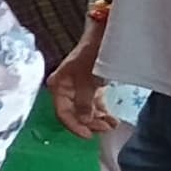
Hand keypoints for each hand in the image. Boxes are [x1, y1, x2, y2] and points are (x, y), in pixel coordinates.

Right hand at [48, 22, 111, 138]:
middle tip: (104, 129)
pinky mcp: (89, 86)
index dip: (74, 126)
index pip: (62, 112)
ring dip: (97, 120)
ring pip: (85, 111)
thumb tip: (84, 121)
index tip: (89, 135)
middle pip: (73, 113)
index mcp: (58, 85)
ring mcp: (77, 88)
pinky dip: (102, 113)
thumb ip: (84, 102)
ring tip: (111, 125)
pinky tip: (111, 119)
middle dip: (89, 123)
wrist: (106, 35)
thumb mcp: (88, 79)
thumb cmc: (94, 54)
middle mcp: (64, 88)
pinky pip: (93, 105)